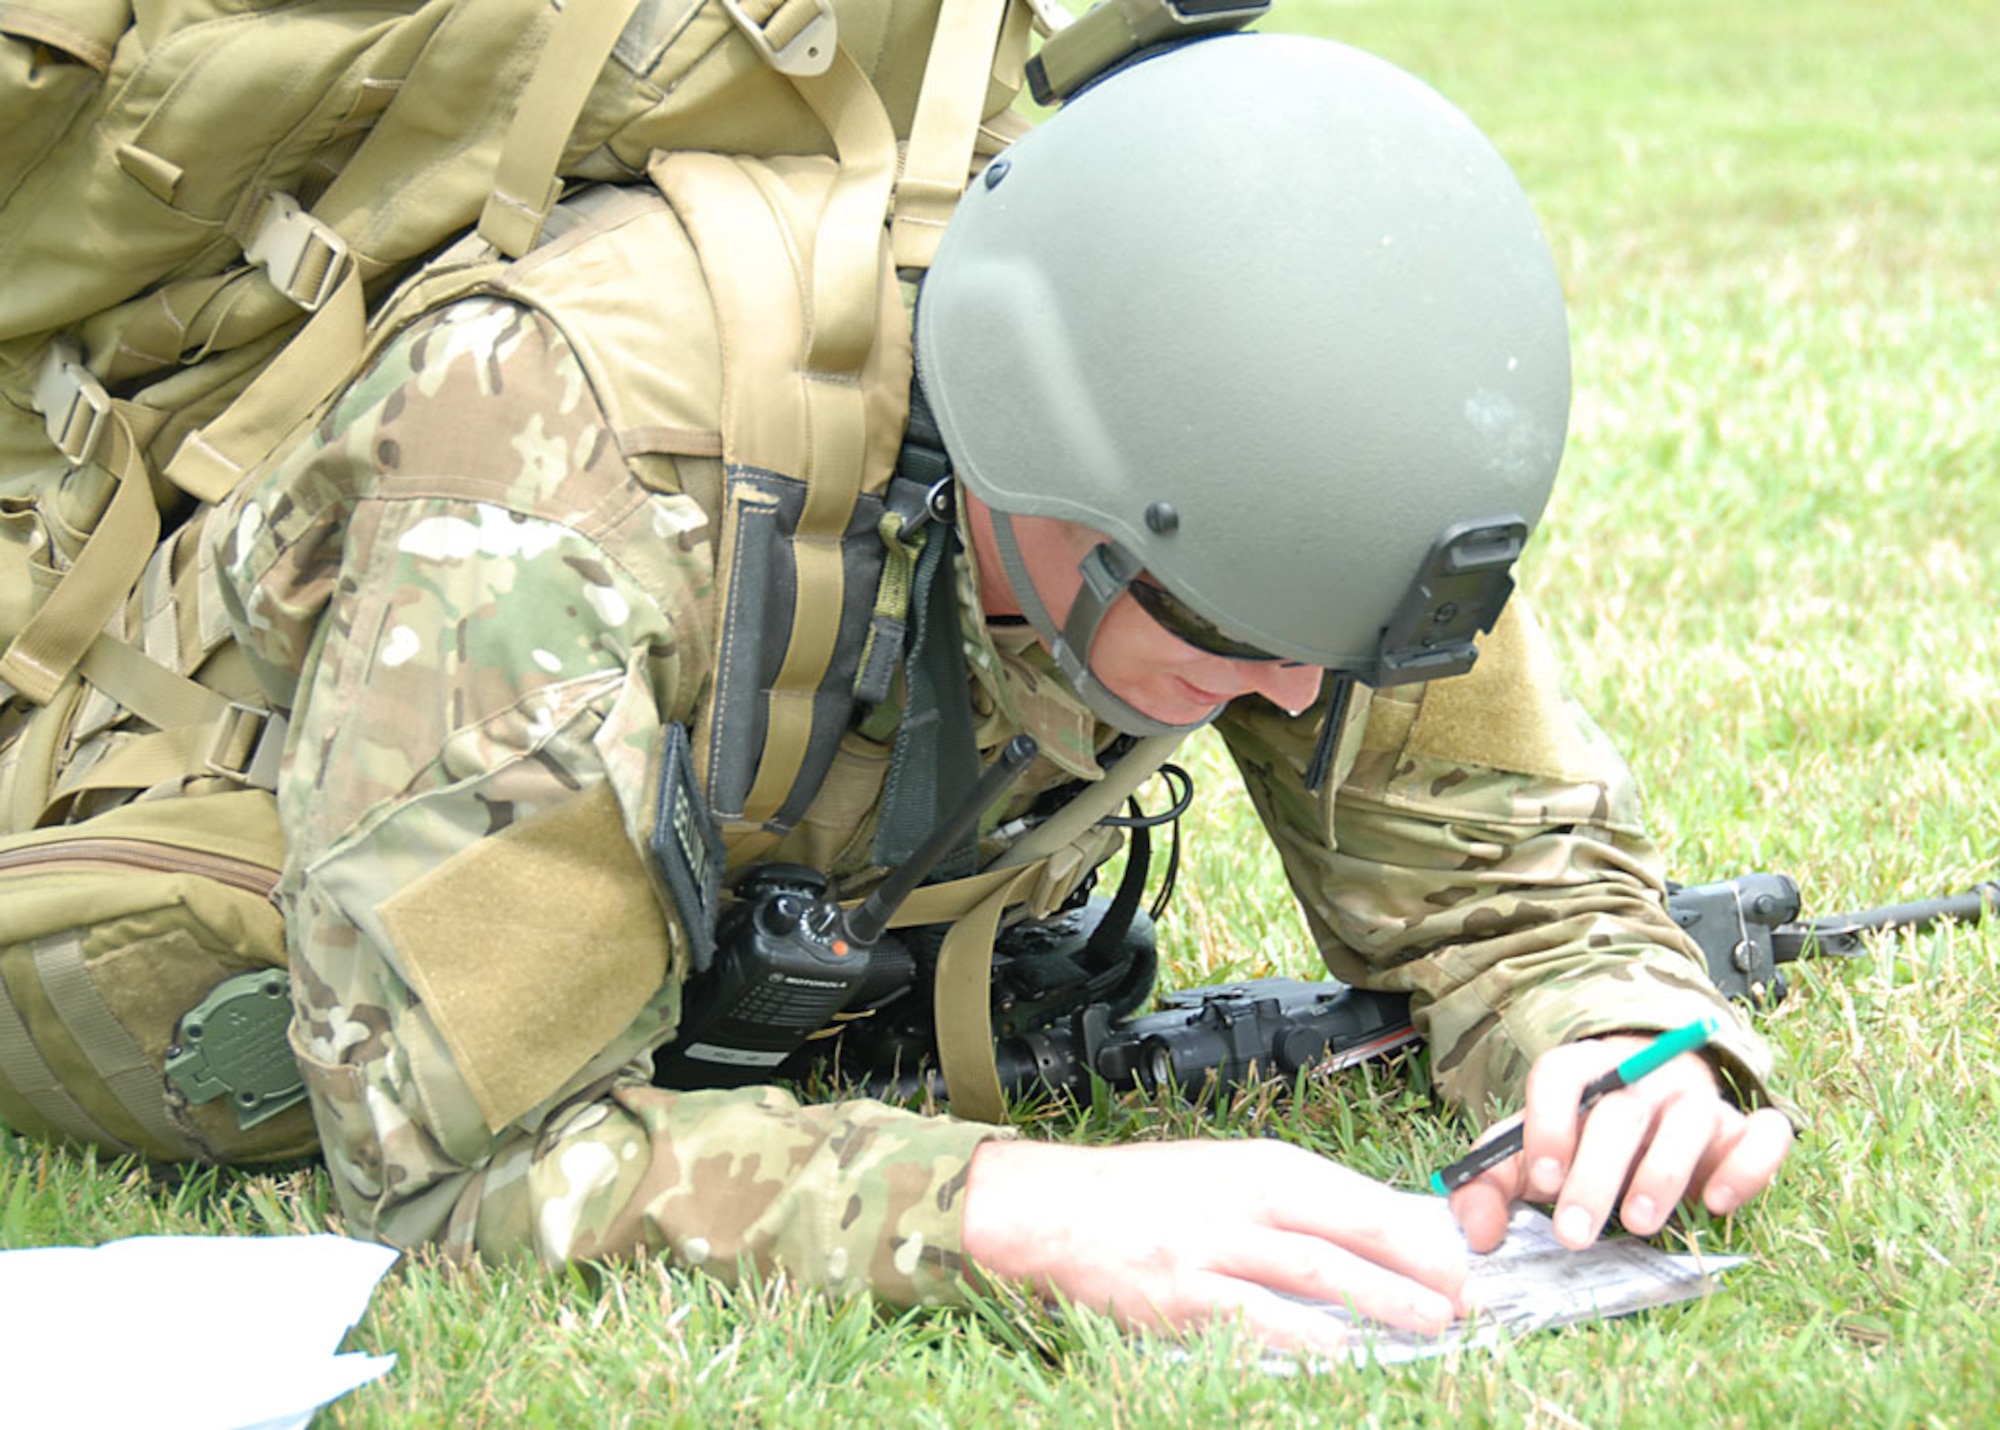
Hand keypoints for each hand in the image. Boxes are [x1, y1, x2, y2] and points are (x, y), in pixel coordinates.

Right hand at [960, 1137, 1468, 1354]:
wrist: (1057, 1210)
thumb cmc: (1149, 1192)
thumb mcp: (1228, 1173)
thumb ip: (1296, 1201)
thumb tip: (1381, 1231)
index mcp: (1260, 1167)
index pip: (1357, 1196)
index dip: (1417, 1229)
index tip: (1466, 1253)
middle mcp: (1242, 1204)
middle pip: (1347, 1234)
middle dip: (1417, 1267)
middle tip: (1468, 1297)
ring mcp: (1212, 1253)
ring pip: (1315, 1277)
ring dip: (1381, 1302)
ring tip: (1431, 1324)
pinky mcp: (1184, 1301)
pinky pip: (1258, 1321)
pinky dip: (1305, 1336)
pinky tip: (1343, 1351)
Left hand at [1446, 1035, 1794, 1253]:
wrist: (1650, 1111)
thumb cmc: (1580, 1139)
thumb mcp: (1528, 1157)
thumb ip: (1489, 1188)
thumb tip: (1480, 1233)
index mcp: (1584, 1069)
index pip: (1561, 1074)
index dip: (1548, 1123)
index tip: (1540, 1180)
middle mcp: (1643, 1075)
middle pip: (1620, 1110)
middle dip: (1595, 1174)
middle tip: (1573, 1234)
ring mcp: (1697, 1098)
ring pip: (1690, 1119)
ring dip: (1664, 1173)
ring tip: (1637, 1224)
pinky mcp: (1743, 1128)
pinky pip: (1763, 1135)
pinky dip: (1747, 1165)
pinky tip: (1718, 1202)